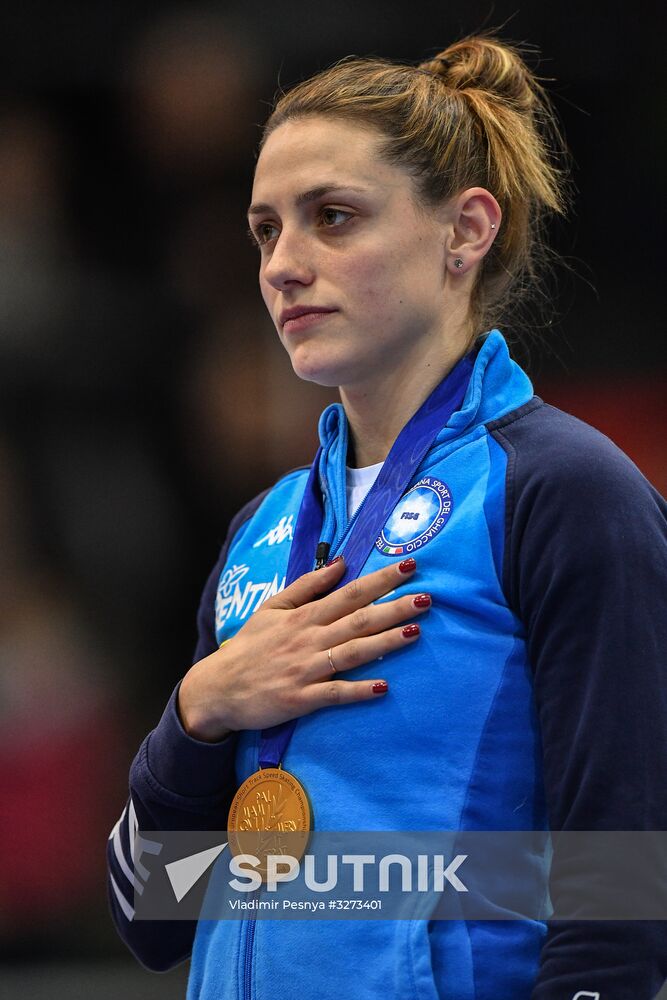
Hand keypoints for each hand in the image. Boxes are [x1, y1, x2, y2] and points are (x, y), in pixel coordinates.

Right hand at [177, 556, 428, 741]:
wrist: (218, 688)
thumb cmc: (249, 646)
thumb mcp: (272, 607)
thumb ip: (307, 586)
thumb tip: (340, 563)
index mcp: (303, 616)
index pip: (350, 593)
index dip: (380, 580)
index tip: (409, 567)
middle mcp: (308, 639)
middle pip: (358, 620)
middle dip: (394, 608)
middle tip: (427, 598)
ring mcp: (306, 669)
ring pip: (352, 652)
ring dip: (385, 643)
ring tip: (416, 633)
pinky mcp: (301, 698)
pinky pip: (334, 693)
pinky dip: (357, 690)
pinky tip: (382, 687)